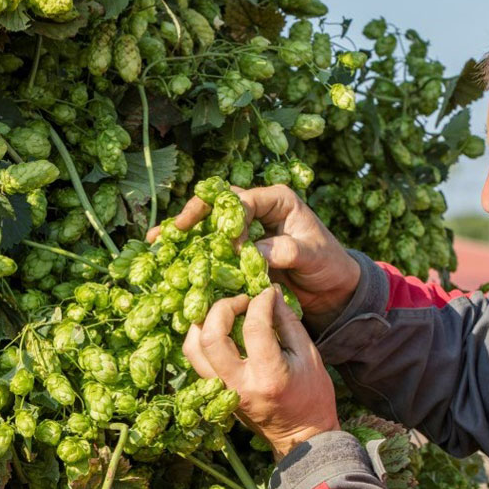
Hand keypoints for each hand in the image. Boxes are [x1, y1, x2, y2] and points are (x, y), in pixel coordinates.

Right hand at [152, 185, 359, 332]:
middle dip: (193, 216)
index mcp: (277, 200)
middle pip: (218, 205)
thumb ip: (288, 251)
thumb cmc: (329, 266)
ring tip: (156, 242)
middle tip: (173, 231)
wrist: (332, 288)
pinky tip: (167, 259)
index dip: (232, 220)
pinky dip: (192, 253)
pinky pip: (212, 247)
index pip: (244, 200)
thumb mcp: (315, 256)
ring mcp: (245, 229)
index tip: (232, 246)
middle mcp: (257, 209)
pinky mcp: (238, 250)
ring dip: (184, 233)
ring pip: (209, 225)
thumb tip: (255, 251)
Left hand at [183, 286, 338, 458]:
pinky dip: (201, 339)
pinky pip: (196, 361)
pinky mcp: (216, 393)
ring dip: (203, 323)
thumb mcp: (309, 355)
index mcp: (268, 375)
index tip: (265, 293)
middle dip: (223, 307)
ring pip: (193, 349)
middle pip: (211, 337)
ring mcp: (223, 391)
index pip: (254, 328)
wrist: (302, 436)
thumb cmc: (312, 395)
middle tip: (241, 300)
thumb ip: (287, 322)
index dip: (258, 302)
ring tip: (223, 312)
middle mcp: (239, 384)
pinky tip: (217, 328)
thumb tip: (269, 294)